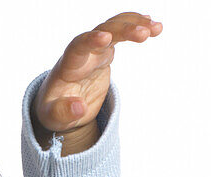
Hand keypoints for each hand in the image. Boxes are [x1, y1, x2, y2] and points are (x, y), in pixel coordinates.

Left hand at [32, 12, 161, 145]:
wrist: (58, 105)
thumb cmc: (53, 110)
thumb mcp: (53, 118)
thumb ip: (63, 113)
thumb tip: (79, 107)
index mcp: (67, 66)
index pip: (78, 47)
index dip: (91, 41)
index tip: (106, 38)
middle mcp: (82, 54)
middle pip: (102, 32)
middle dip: (122, 30)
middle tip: (145, 32)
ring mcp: (94, 52)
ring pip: (114, 29)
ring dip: (134, 25)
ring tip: (156, 28)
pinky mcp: (104, 55)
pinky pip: (121, 36)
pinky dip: (136, 29)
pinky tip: (153, 27)